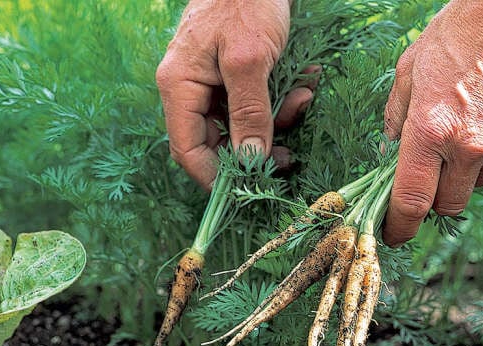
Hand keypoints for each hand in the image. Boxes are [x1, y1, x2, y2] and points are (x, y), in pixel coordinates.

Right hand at [156, 0, 313, 189]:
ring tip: (302, 100)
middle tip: (289, 154)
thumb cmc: (246, 1)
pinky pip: (252, 103)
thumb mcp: (250, 60)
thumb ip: (249, 113)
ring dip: (274, 121)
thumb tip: (250, 161)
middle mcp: (190, 89)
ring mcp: (210, 82)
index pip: (187, 150)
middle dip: (255, 149)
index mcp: (180, 87)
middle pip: (216, 142)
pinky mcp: (232, 75)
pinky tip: (302, 85)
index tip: (250, 190)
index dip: (215, 177)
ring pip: (239, 125)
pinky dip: (278, 101)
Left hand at [382, 0, 482, 245]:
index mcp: (430, 129)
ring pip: (477, 187)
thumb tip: (391, 151)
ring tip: (467, 128)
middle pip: (447, 206)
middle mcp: (469, 145)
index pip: (411, 200)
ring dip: (465, 174)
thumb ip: (395, 118)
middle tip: (430, 174)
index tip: (393, 235)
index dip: (399, 227)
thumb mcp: (409, 70)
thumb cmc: (460, 33)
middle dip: (434, 199)